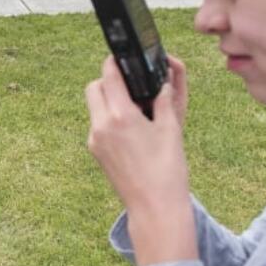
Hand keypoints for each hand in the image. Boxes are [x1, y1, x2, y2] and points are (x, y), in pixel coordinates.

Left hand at [85, 54, 196, 265]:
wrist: (155, 208)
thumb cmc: (168, 170)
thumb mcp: (172, 129)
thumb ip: (165, 99)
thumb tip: (163, 81)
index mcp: (120, 116)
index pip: (109, 75)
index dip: (115, 62)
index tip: (123, 57)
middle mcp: (101, 126)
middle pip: (93, 87)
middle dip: (108, 81)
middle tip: (130, 85)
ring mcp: (95, 140)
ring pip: (93, 107)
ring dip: (107, 100)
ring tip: (134, 109)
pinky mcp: (95, 152)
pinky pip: (97, 125)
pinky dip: (108, 119)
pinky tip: (130, 129)